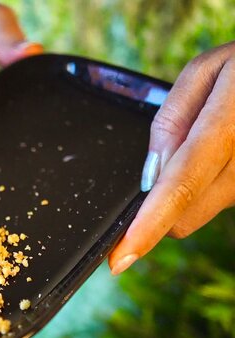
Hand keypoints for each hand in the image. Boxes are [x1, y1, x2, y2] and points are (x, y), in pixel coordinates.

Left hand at [110, 41, 234, 274]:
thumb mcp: (208, 71)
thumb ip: (172, 121)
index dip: (148, 226)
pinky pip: (218, 200)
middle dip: (158, 206)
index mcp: (229, 128)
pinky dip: (203, 187)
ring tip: (206, 140)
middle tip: (165, 158)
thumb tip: (152, 173)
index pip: (180, 186)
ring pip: (200, 211)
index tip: (121, 258)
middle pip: (184, 216)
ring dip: (184, 192)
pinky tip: (219, 150)